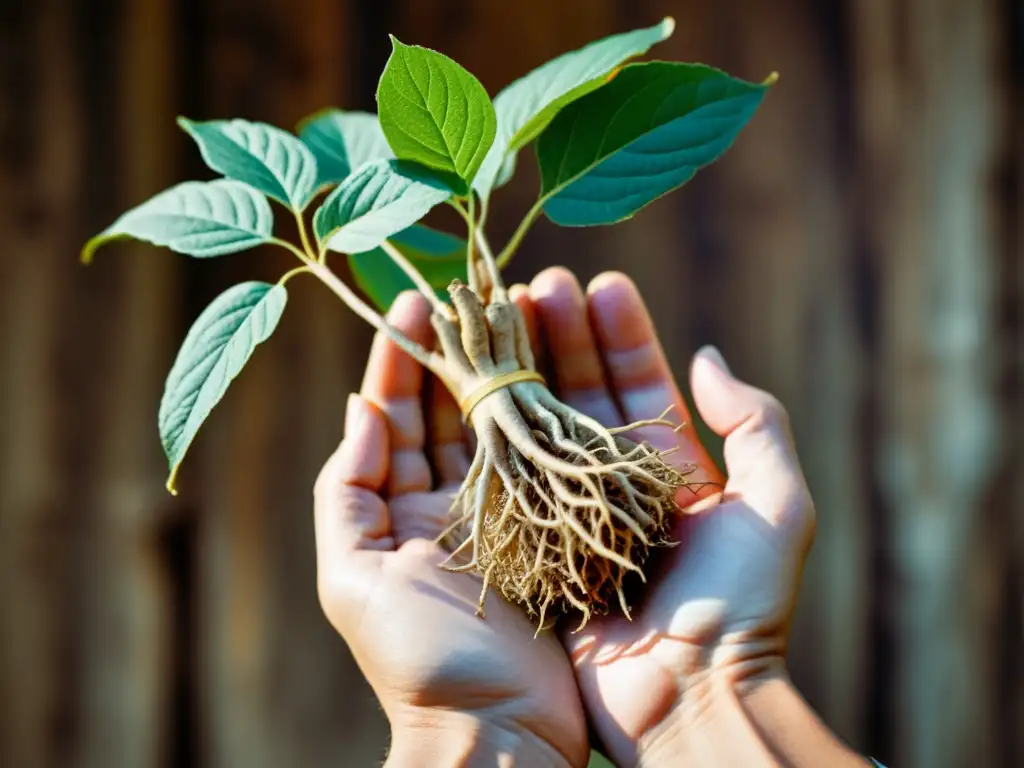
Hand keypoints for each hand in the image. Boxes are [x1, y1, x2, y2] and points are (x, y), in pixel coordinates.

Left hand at [313, 293, 588, 767]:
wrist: (500, 734)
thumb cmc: (417, 661)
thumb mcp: (351, 578)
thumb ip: (345, 491)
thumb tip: (358, 407)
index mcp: (395, 513)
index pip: (393, 417)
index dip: (400, 357)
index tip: (414, 300)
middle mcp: (448, 506)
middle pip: (449, 410)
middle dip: (461, 349)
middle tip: (478, 289)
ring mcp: (504, 514)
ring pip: (501, 424)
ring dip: (509, 367)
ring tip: (523, 308)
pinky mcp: (554, 528)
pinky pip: (550, 459)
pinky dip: (554, 413)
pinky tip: (563, 367)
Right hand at [514, 268, 858, 766]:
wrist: (689, 697)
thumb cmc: (741, 605)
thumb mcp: (778, 506)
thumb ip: (756, 422)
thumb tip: (706, 358)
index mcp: (674, 471)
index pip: (643, 384)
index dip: (623, 333)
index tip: (600, 284)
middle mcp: (621, 486)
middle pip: (586, 395)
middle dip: (563, 339)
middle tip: (537, 286)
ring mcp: (577, 514)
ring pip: (545, 428)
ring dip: (527, 372)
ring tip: (505, 318)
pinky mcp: (540, 546)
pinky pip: (515, 480)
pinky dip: (498, 435)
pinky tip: (480, 390)